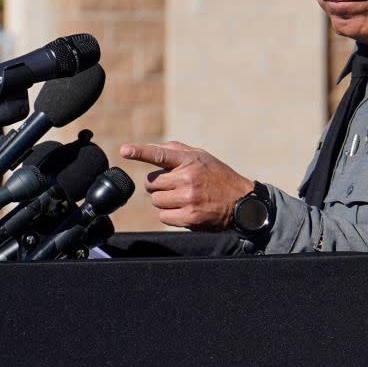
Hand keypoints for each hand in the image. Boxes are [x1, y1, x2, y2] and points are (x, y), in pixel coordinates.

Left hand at [120, 141, 252, 230]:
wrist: (242, 202)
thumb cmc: (218, 177)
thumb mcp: (202, 157)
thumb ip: (176, 151)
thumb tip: (151, 148)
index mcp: (190, 160)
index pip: (161, 154)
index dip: (141, 152)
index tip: (125, 150)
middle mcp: (188, 178)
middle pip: (151, 183)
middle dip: (159, 185)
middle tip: (177, 186)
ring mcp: (188, 198)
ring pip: (156, 201)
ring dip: (165, 201)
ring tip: (184, 198)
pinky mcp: (189, 217)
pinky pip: (163, 217)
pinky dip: (171, 215)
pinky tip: (186, 210)